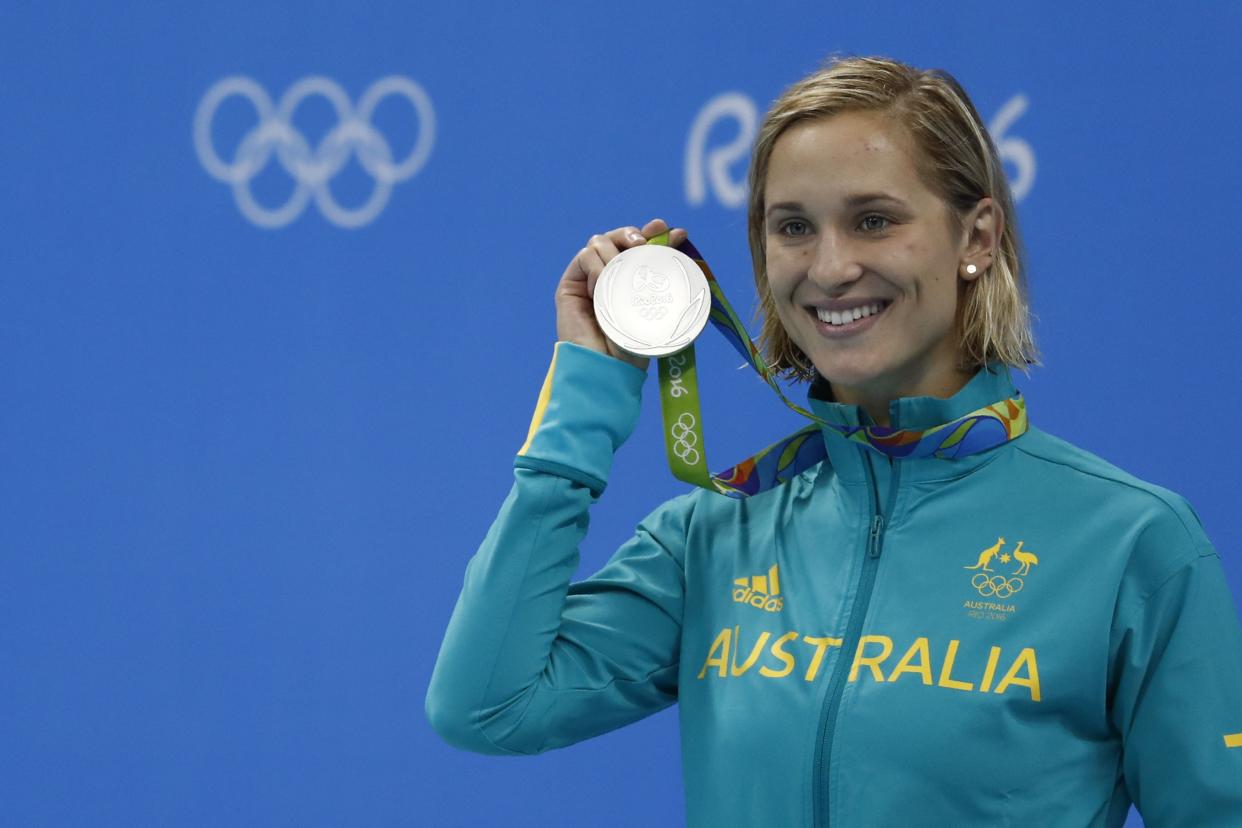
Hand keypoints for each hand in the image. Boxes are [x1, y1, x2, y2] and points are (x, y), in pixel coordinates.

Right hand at [554, 218, 688, 372]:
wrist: (609, 365)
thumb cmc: (634, 343)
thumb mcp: (653, 301)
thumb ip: (660, 269)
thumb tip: (677, 233)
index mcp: (630, 282)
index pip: (640, 248)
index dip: (653, 233)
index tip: (669, 230)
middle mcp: (609, 277)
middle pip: (618, 237)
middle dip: (633, 234)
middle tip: (644, 245)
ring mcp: (588, 279)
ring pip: (600, 242)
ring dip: (614, 253)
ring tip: (622, 276)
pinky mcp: (570, 284)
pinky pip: (584, 256)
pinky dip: (596, 265)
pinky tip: (603, 284)